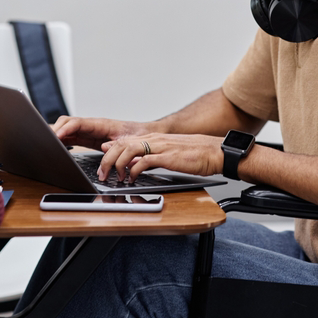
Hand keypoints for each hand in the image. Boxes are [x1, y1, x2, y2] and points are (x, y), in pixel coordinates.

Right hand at [51, 116, 150, 149]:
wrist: (145, 135)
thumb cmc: (138, 135)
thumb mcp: (129, 141)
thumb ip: (117, 144)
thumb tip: (104, 148)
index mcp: (100, 124)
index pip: (78, 123)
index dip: (65, 129)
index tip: (56, 136)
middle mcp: (92, 125)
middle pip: (67, 123)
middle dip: (54, 129)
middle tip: (43, 139)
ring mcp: (88, 131)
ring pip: (67, 128)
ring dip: (55, 134)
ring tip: (44, 142)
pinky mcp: (88, 137)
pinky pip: (71, 136)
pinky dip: (61, 139)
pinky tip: (54, 145)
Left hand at [99, 133, 223, 181]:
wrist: (215, 151)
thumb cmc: (196, 154)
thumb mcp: (169, 153)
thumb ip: (150, 156)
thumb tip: (134, 163)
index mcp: (154, 138)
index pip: (124, 140)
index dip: (110, 149)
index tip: (102, 158)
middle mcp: (154, 139)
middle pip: (121, 144)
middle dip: (107, 159)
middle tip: (103, 173)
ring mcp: (160, 147)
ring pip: (128, 150)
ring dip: (117, 165)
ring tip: (116, 178)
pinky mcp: (167, 157)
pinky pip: (143, 161)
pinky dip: (133, 171)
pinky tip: (132, 179)